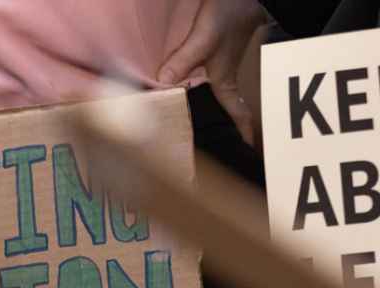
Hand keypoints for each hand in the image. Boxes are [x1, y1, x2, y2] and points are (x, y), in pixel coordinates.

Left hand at [158, 0, 267, 144]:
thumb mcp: (205, 38)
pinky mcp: (212, 53)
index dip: (242, 134)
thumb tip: (163, 84)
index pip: (237, 113)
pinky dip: (189, 88)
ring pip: (209, 95)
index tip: (245, 152)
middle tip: (210, 149)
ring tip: (189, 130)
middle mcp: (222, 77)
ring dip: (202, 110)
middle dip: (219, 129)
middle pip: (222, 110)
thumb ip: (183, 60)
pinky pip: (198, 78)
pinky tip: (178, 92)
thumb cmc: (231, 12)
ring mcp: (218, 66)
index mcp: (225, 80)